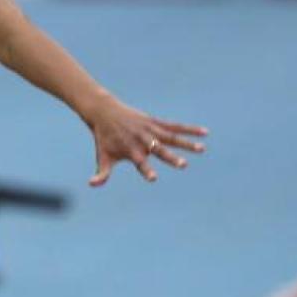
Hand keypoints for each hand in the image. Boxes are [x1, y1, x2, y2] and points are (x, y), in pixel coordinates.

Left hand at [81, 94, 207, 186]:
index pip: (140, 163)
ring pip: (171, 137)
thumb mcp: (102, 156)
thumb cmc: (104, 138)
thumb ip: (102, 173)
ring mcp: (150, 130)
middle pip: (159, 150)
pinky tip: (204, 132)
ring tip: (202, 149)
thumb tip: (92, 184)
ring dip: (187, 142)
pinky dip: (189, 129)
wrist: (104, 112)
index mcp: (131, 151)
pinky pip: (175, 126)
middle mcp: (143, 140)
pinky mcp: (155, 122)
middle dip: (170, 157)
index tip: (154, 178)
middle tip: (183, 164)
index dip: (146, 171)